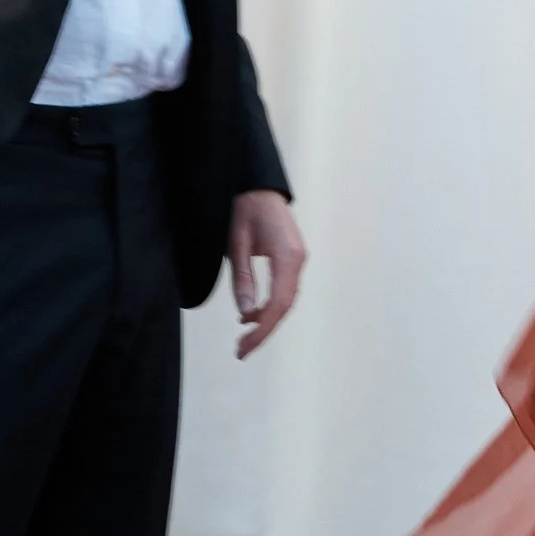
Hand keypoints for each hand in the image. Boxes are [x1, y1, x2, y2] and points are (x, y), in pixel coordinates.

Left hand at [229, 190, 305, 359]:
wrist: (256, 184)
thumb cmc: (245, 207)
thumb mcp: (236, 244)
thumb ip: (243, 279)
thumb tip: (246, 315)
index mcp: (287, 256)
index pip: (277, 304)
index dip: (262, 330)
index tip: (244, 347)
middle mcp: (298, 261)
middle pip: (285, 307)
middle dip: (264, 331)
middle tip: (242, 351)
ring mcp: (297, 260)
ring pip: (286, 301)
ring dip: (267, 320)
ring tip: (244, 336)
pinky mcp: (292, 259)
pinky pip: (284, 290)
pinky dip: (269, 306)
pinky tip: (251, 314)